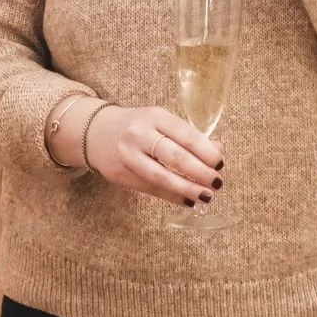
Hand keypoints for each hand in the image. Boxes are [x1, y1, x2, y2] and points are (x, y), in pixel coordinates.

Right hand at [84, 105, 224, 208]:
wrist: (96, 133)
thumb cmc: (139, 126)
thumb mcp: (162, 122)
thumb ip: (188, 135)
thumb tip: (218, 150)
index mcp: (155, 117)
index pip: (186, 135)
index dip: (206, 151)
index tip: (220, 163)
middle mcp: (140, 135)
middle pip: (175, 157)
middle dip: (200, 172)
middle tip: (217, 183)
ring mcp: (128, 156)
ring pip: (161, 176)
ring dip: (187, 189)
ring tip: (206, 196)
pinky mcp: (120, 176)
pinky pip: (150, 189)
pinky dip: (172, 196)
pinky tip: (188, 200)